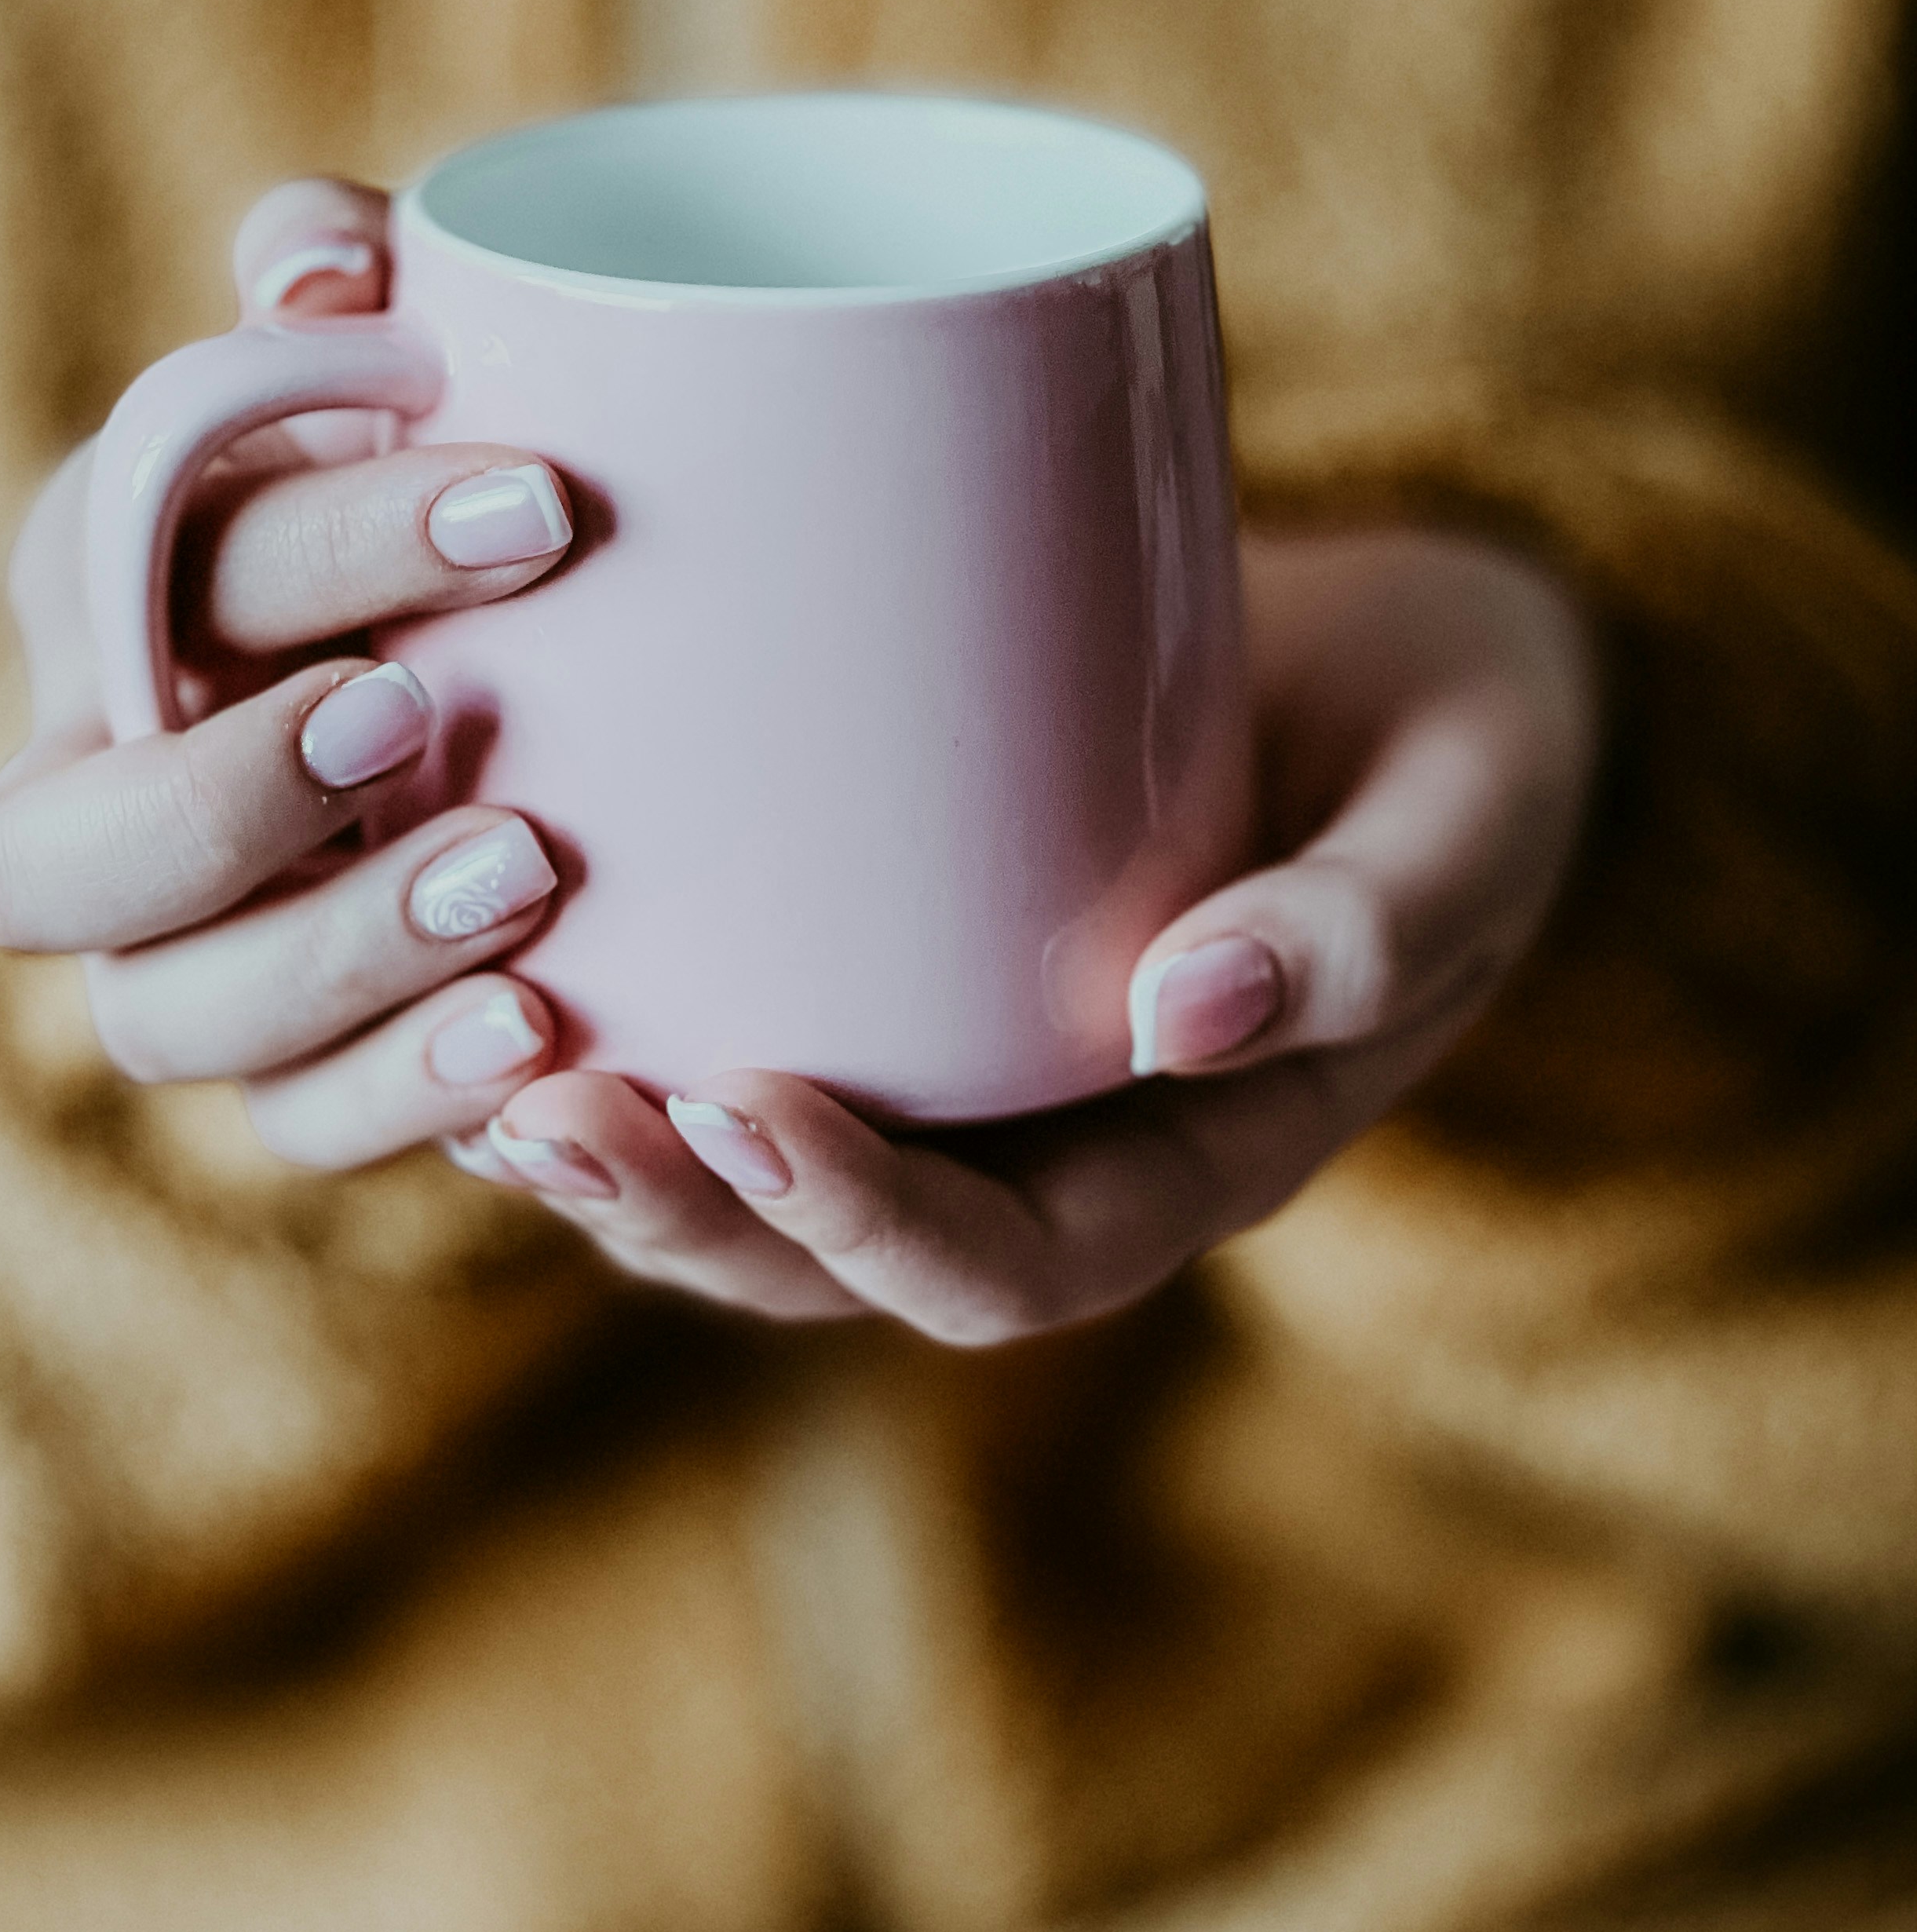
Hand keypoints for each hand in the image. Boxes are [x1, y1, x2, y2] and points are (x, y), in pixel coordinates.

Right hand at [0, 180, 581, 1165]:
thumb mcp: (388, 357)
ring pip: (165, 1018)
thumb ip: (336, 272)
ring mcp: (176, 955)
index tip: (540, 501)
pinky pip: (296, 1125)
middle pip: (49, 861)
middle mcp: (92, 795)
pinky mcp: (290, 1065)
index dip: (329, 543)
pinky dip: (406, 1093)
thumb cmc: (436, 469)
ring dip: (334, 958)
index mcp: (98, 596)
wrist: (524, 634)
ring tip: (525, 881)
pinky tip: (541, 1038)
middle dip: (227, 798)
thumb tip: (329, 264)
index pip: (154, 574)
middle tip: (429, 712)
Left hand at [470, 524, 1599, 1336]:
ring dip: (601, 1132)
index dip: (861, 1223)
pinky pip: (731, 1017)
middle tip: (531, 1101)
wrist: (1403, 662)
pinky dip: (606, 1002)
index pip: (1002, 1268)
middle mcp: (1039, 1143)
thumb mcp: (1467, 816)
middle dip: (674, 1205)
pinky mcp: (886, 948)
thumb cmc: (1457, 739)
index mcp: (1178, 1159)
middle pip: (824, 1254)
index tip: (736, 1103)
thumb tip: (1182, 1012)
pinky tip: (479, 930)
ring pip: (744, 1164)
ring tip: (463, 1052)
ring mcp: (954, 1060)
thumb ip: (1370, 922)